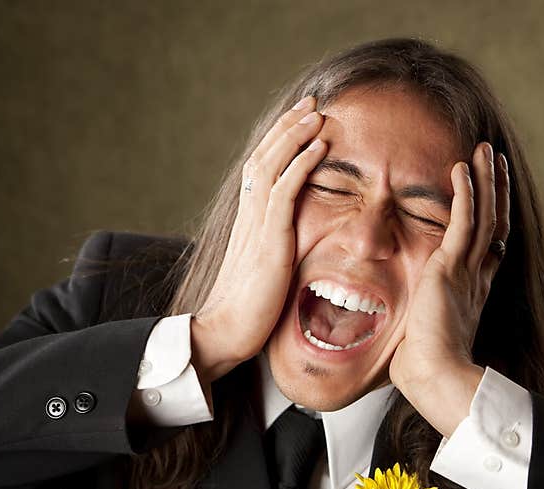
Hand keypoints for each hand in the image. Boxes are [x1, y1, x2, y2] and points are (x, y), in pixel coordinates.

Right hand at [190, 97, 327, 383]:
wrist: (225, 331)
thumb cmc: (247, 307)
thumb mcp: (262, 267)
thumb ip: (272, 244)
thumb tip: (289, 238)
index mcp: (246, 220)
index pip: (260, 168)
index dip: (279, 141)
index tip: (300, 120)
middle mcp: (248, 215)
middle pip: (264, 155)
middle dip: (287, 126)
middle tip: (311, 102)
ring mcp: (256, 225)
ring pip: (272, 165)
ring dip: (295, 135)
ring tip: (317, 113)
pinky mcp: (268, 240)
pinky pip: (284, 192)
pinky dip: (301, 164)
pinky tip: (318, 146)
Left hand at [389, 142, 510, 436]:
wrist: (436, 376)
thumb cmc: (424, 365)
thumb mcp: (423, 332)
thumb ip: (419, 317)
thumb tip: (402, 323)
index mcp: (471, 291)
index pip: (486, 246)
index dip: (490, 217)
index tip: (490, 197)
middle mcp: (475, 276)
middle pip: (492, 221)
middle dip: (494, 189)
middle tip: (493, 161)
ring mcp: (467, 271)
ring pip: (483, 215)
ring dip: (484, 180)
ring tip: (484, 151)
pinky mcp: (451, 268)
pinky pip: (463, 222)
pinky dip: (465, 194)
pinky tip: (463, 168)